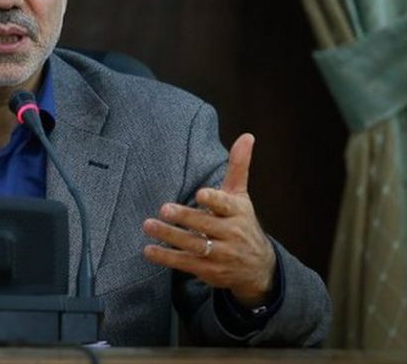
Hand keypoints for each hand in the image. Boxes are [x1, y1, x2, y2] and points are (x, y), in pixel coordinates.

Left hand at [142, 133, 275, 307]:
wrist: (257, 268)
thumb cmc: (242, 223)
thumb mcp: (241, 196)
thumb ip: (238, 167)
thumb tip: (247, 135)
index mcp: (238, 213)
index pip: (226, 206)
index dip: (214, 200)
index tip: (200, 194)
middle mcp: (231, 235)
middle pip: (206, 225)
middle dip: (185, 217)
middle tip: (164, 208)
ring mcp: (220, 255)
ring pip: (193, 245)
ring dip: (170, 236)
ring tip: (148, 225)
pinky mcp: (208, 270)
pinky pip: (185, 263)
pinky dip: (166, 257)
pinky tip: (149, 250)